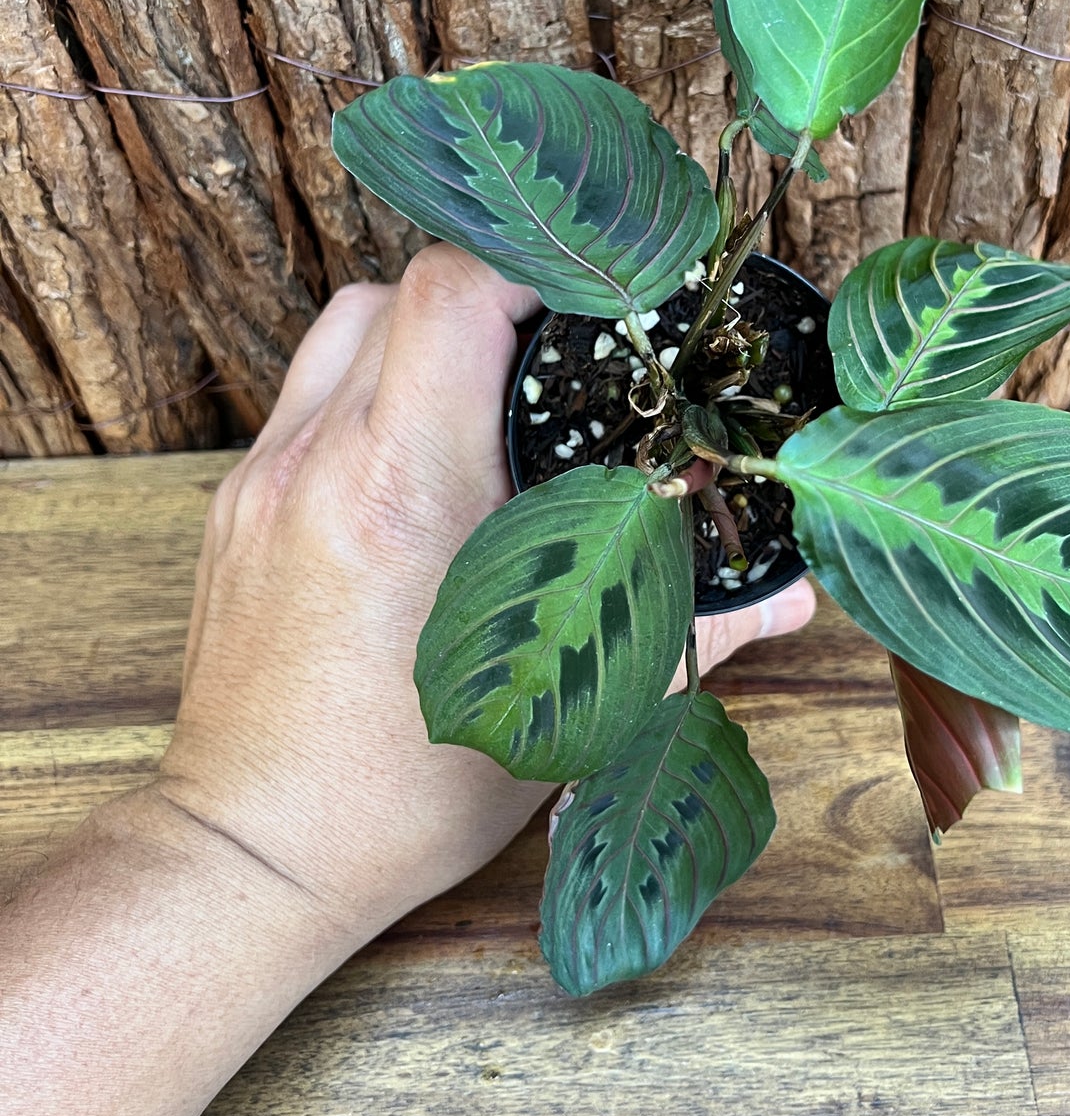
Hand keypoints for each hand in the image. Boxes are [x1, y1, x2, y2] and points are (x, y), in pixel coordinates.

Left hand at [153, 244, 814, 944]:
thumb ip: (690, 633)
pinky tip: (419, 459)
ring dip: (420, 333)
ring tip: (484, 393)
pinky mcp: (234, 508)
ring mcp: (264, 479)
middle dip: (487, 297)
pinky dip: (370, 391)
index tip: (593, 293)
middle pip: (400, 288)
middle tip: (554, 348)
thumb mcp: (569, 714)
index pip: (453, 291)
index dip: (532, 265)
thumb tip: (790, 597)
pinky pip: (308, 395)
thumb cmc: (406, 791)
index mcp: (404, 491)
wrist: (256, 850)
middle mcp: (321, 462)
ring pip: (344, 329)